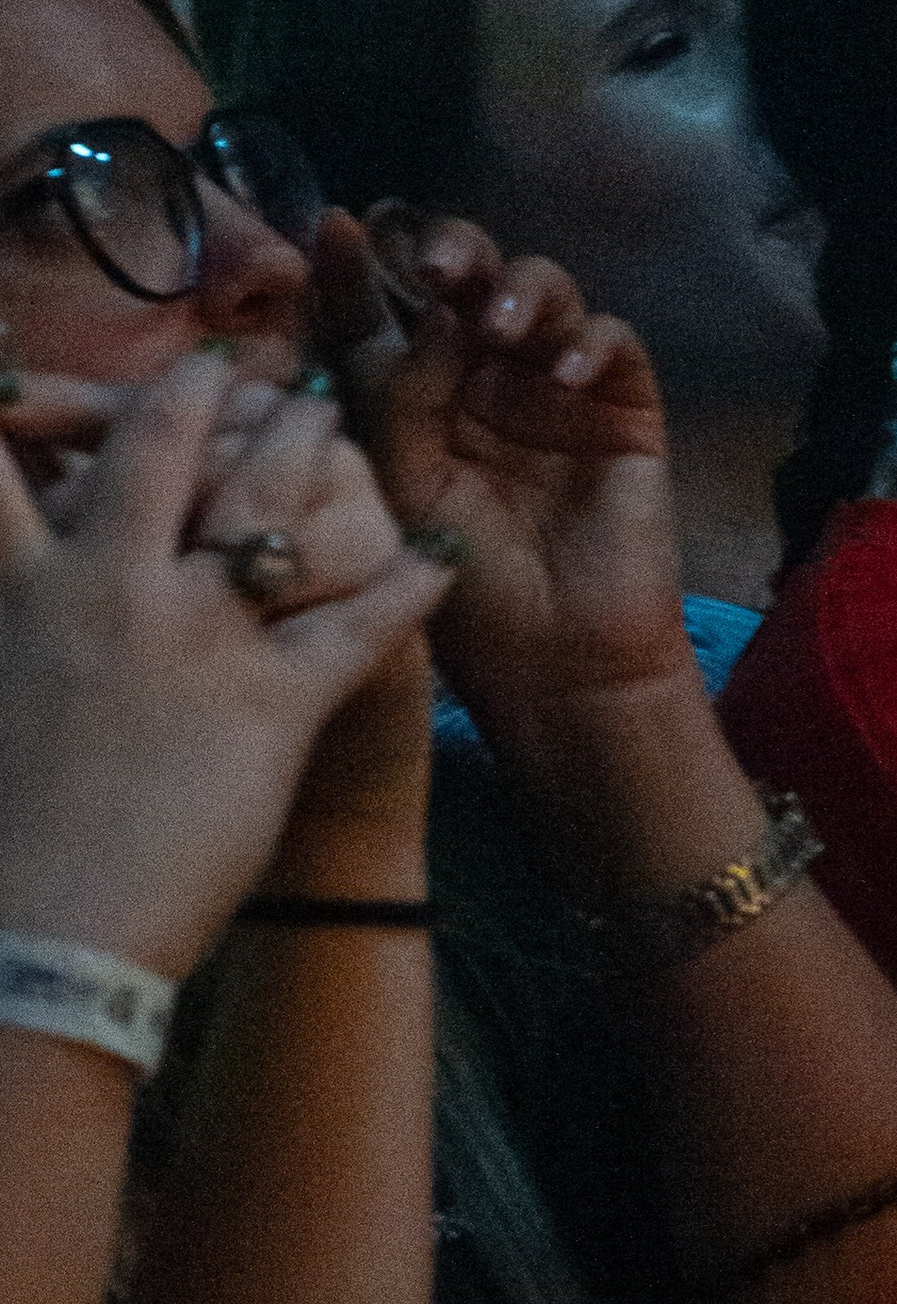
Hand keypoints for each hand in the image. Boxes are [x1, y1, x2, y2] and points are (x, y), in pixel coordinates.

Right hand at [0, 354, 451, 978]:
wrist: (43, 936)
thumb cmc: (7, 826)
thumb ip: (16, 613)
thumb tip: (29, 580)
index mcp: (28, 593)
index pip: (17, 466)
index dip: (46, 401)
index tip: (57, 370)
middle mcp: (113, 592)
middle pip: (167, 449)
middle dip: (208, 395)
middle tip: (243, 367)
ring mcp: (199, 642)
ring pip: (270, 508)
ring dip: (309, 449)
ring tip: (334, 416)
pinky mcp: (271, 708)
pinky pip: (360, 626)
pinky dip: (411, 584)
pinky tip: (445, 552)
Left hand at [314, 210, 689, 748]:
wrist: (557, 669)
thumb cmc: (468, 599)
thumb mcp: (402, 493)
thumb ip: (396, 401)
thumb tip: (413, 311)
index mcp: (417, 395)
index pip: (387, 309)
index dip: (358, 266)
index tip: (329, 228)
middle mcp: (485, 376)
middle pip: (471, 277)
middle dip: (451, 251)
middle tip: (433, 267)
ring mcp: (556, 387)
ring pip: (545, 292)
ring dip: (519, 290)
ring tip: (496, 324)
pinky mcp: (625, 408)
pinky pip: (615, 344)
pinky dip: (590, 344)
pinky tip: (563, 374)